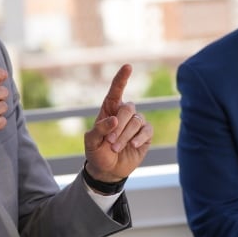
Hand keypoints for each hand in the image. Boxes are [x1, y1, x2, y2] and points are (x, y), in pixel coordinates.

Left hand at [83, 64, 151, 181]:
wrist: (107, 170)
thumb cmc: (97, 152)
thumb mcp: (91, 142)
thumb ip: (99, 129)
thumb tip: (114, 120)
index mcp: (109, 110)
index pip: (116, 91)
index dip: (122, 78)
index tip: (128, 66)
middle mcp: (124, 113)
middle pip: (127, 108)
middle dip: (119, 125)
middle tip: (110, 142)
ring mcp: (136, 123)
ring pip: (137, 121)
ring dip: (126, 136)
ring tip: (116, 148)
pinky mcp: (145, 134)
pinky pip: (147, 130)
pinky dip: (138, 138)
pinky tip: (132, 146)